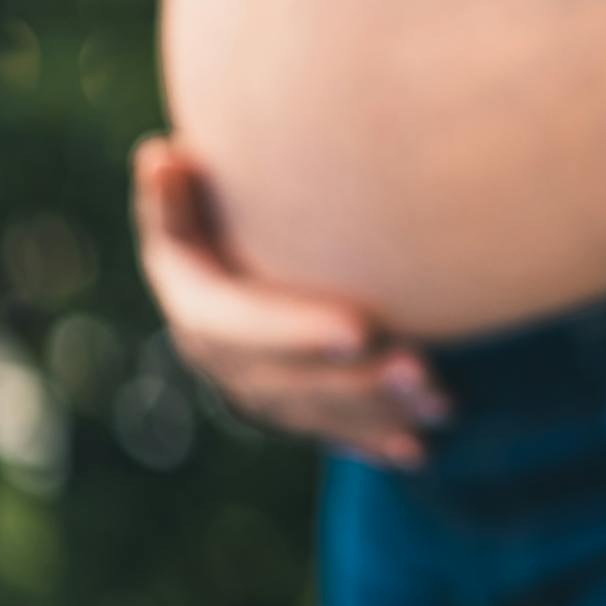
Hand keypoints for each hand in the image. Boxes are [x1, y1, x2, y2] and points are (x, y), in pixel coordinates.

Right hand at [131, 136, 451, 466]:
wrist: (244, 241)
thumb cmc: (221, 194)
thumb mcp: (194, 196)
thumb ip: (179, 193)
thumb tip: (162, 155)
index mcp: (192, 296)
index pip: (238, 325)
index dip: (295, 332)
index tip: (363, 329)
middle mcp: (217, 354)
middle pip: (285, 382)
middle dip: (355, 382)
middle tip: (421, 368)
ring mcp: (254, 386)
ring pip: (318, 412)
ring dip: (379, 411)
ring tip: (443, 402)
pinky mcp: (290, 405)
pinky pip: (331, 432)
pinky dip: (375, 440)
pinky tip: (420, 450)